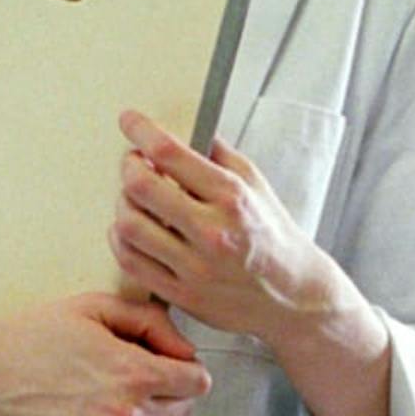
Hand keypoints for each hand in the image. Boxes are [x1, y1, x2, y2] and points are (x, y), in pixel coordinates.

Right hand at [0, 295, 208, 415]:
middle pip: (183, 412)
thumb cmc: (32, 339)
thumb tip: (185, 352)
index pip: (197, 382)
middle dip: (170, 394)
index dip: (187, 370)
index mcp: (133, 372)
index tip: (173, 368)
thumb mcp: (96, 308)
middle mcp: (126, 414)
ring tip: (120, 404)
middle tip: (139, 381)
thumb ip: (152, 323)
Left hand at [111, 110, 346, 353]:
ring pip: (129, 226)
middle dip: (129, 166)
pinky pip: (131, 262)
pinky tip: (131, 230)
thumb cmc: (273, 235)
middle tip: (133, 162)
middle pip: (141, 187)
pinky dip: (121, 240)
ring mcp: (196, 267)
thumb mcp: (257, 184)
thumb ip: (219, 155)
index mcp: (232, 197)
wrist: (293, 293)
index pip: (170, 154)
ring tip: (134, 199)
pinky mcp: (183, 294)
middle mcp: (213, 231)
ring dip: (123, 204)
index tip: (129, 121)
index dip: (141, 131)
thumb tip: (186, 130)